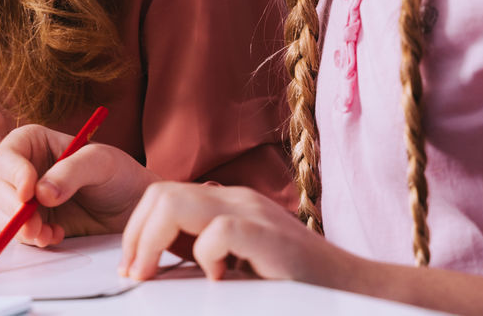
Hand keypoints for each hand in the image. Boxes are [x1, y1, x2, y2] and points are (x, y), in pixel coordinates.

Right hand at [0, 124, 158, 246]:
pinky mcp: (35, 223)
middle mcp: (26, 169)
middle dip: (13, 208)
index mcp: (35, 143)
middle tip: (33, 225)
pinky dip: (32, 239)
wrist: (133, 208)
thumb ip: (71, 171)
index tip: (28, 193)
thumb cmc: (119, 174)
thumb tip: (41, 193)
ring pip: (4, 213)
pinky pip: (19, 234)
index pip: (7, 155)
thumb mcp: (102, 162)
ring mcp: (28, 199)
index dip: (12, 173)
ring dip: (20, 228)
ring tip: (47, 234)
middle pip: (0, 187)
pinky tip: (55, 236)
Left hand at [120, 182, 349, 284]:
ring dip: (151, 242)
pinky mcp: (269, 236)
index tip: (130, 268)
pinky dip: (205, 257)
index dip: (136, 231)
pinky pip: (219, 232)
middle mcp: (235, 200)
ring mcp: (253, 214)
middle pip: (160, 193)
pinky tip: (215, 281)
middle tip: (135, 274)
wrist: (352, 289)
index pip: (161, 196)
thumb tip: (150, 265)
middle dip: (135, 234)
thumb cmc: (295, 285)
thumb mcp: (236, 265)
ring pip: (176, 202)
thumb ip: (202, 256)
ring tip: (153, 276)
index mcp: (224, 204)